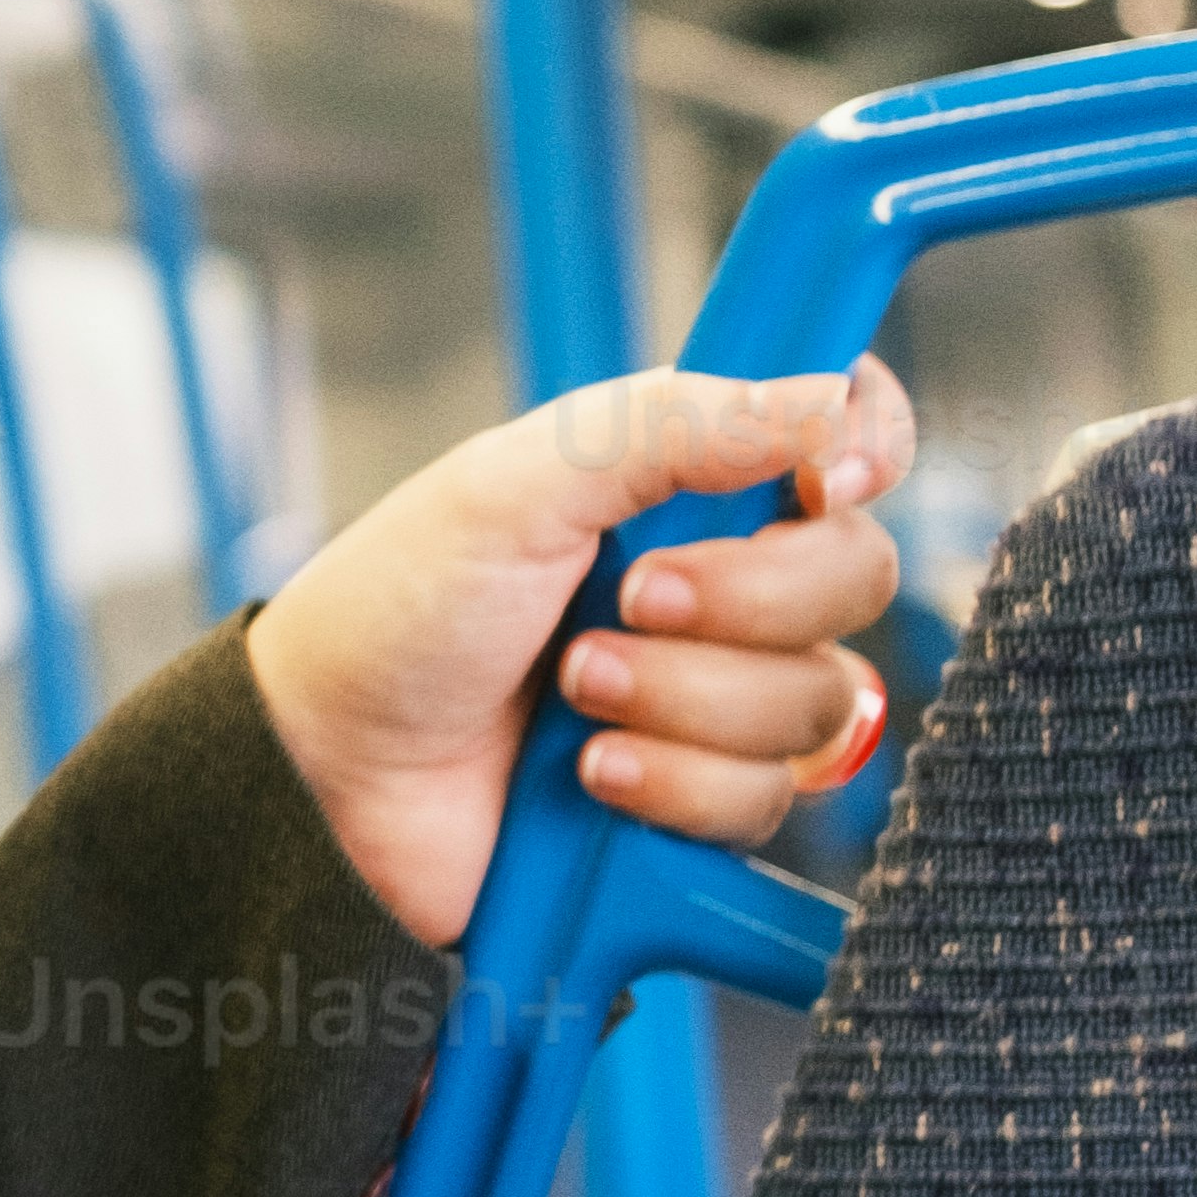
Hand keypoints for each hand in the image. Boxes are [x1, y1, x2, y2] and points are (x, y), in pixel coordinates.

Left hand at [243, 357, 914, 954]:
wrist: (329, 770)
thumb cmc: (397, 609)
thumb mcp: (515, 485)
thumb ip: (672, 426)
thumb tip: (825, 396)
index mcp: (684, 478)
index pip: (841, 430)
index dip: (867, 445)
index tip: (826, 481)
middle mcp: (721, 580)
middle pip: (854, 575)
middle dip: (739, 602)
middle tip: (621, 603)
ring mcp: (716, 694)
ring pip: (815, 702)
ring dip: (683, 701)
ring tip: (573, 692)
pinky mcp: (701, 799)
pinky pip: (766, 799)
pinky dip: (673, 785)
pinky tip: (591, 775)